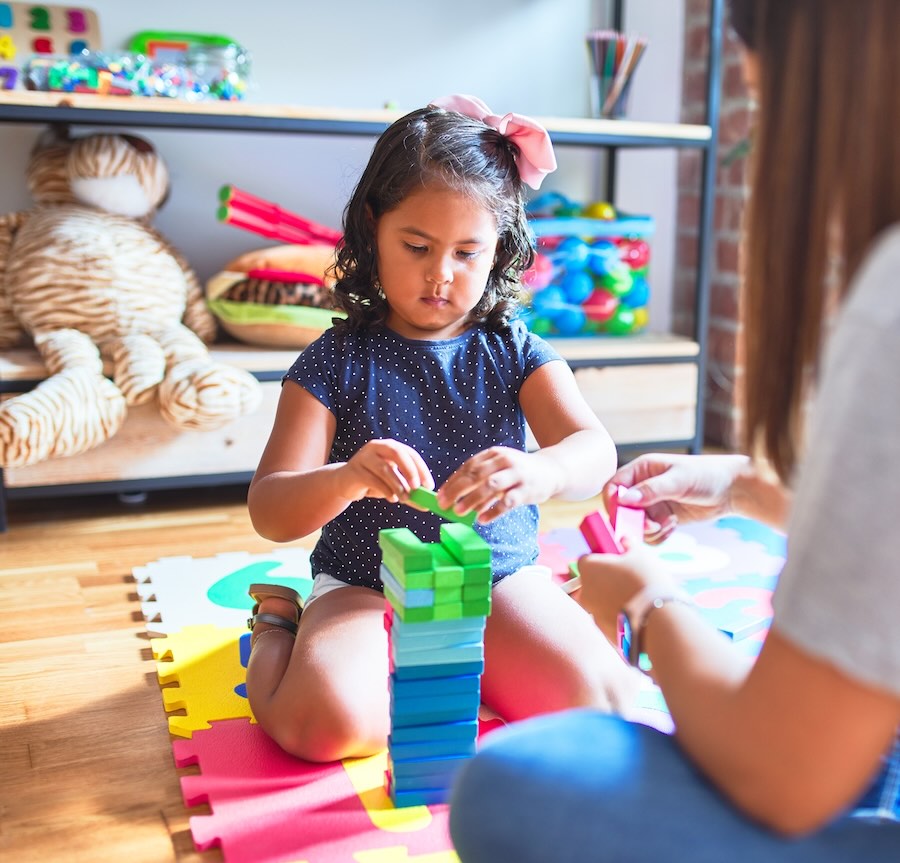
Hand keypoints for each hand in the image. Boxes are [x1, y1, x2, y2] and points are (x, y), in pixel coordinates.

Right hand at [339, 439, 433, 503]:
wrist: (344, 482)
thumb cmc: (372, 481)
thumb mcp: (393, 485)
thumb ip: (408, 492)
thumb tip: (426, 506)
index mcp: (390, 447)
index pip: (410, 453)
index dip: (421, 468)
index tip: (428, 485)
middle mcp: (377, 447)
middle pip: (396, 452)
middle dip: (409, 469)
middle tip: (417, 487)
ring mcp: (364, 457)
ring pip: (384, 468)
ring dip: (397, 485)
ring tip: (404, 498)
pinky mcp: (354, 470)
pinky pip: (372, 479)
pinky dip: (384, 490)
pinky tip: (391, 498)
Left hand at [436, 446, 559, 524]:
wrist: (551, 471)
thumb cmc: (518, 472)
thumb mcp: (500, 467)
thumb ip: (480, 478)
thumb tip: (454, 496)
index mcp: (495, 454)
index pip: (469, 466)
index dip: (453, 481)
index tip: (440, 495)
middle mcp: (505, 461)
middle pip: (476, 475)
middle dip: (457, 490)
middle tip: (444, 504)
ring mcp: (517, 475)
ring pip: (490, 486)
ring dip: (472, 500)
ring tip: (458, 512)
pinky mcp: (527, 491)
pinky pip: (507, 502)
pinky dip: (493, 511)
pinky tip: (482, 520)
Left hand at [577, 545, 676, 644]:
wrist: (658, 621)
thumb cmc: (646, 582)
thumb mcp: (641, 555)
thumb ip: (629, 545)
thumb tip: (624, 541)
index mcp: (589, 569)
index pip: (586, 559)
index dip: (601, 558)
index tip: (616, 560)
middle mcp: (585, 592)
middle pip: (592, 582)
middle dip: (606, 580)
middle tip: (628, 579)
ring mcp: (593, 614)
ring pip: (600, 602)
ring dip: (612, 599)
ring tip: (637, 598)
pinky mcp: (604, 632)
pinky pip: (610, 619)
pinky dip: (619, 616)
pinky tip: (638, 614)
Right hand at [604, 453, 750, 543]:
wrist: (733, 490)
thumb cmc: (707, 475)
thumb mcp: (679, 480)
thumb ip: (651, 490)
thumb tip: (625, 499)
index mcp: (642, 470)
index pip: (614, 486)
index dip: (612, 502)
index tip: (622, 516)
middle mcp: (643, 487)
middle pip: (622, 510)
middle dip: (634, 521)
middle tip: (651, 526)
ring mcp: (653, 504)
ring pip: (636, 525)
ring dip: (649, 530)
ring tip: (669, 524)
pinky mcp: (663, 519)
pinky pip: (650, 534)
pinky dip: (659, 536)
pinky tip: (673, 527)